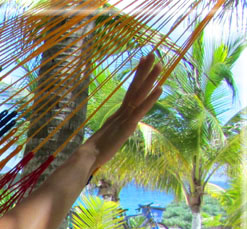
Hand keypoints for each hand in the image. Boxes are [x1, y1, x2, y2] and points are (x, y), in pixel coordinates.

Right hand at [85, 52, 163, 171]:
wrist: (86, 157)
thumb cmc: (93, 151)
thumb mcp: (105, 138)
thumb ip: (110, 132)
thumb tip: (109, 131)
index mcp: (117, 115)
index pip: (130, 92)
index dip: (137, 77)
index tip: (143, 61)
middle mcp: (121, 112)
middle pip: (135, 88)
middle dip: (144, 71)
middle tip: (153, 53)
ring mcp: (124, 118)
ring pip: (139, 95)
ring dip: (150, 79)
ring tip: (160, 64)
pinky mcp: (127, 126)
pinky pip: (141, 110)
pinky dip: (150, 99)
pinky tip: (160, 88)